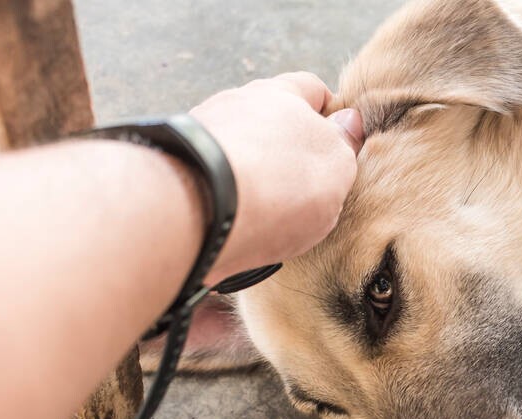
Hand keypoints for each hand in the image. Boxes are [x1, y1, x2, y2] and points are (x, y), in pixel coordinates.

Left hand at [190, 72, 363, 282]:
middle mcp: (235, 105)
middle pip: (269, 121)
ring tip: (266, 216)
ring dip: (250, 178)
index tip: (337, 144)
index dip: (327, 115)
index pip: (311, 89)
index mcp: (281, 93)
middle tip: (302, 189)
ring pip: (237, 153)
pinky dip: (224, 200)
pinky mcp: (174, 172)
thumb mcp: (335, 167)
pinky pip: (210, 182)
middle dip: (285, 151)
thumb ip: (344, 145)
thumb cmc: (279, 184)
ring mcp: (202, 137)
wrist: (202, 211)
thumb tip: (348, 122)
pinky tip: (234, 226)